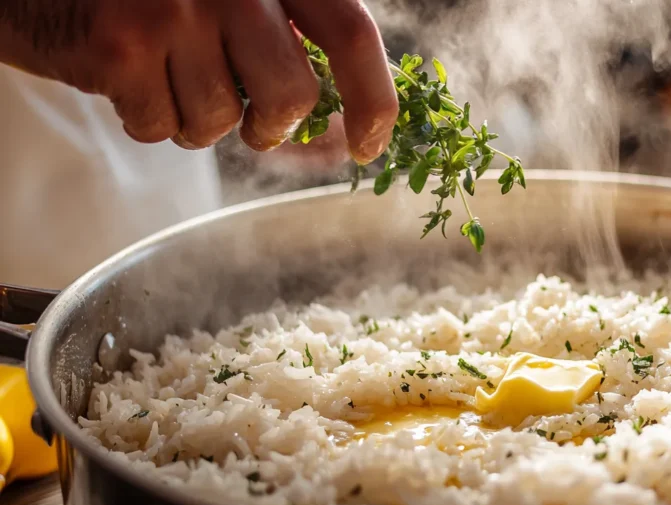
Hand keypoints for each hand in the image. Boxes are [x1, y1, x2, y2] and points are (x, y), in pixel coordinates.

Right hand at [0, 0, 397, 160]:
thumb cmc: (166, 3)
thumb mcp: (242, 1)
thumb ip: (292, 38)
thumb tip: (355, 123)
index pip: (352, 34)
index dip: (373, 102)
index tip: (368, 148)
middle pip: (291, 96)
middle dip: (272, 129)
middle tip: (252, 124)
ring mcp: (173, 7)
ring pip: (221, 121)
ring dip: (198, 121)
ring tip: (169, 77)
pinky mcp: (121, 45)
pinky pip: (164, 128)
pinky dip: (150, 121)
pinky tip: (131, 79)